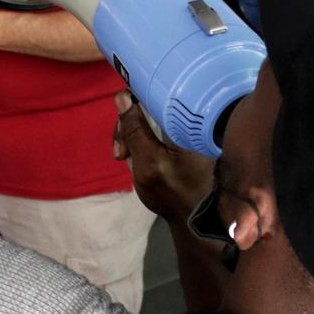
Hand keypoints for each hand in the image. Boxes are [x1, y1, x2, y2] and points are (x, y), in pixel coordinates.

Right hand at [112, 92, 214, 224]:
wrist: (193, 220)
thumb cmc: (173, 192)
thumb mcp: (148, 162)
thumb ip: (134, 129)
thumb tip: (122, 96)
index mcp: (186, 121)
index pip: (155, 93)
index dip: (131, 103)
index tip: (121, 127)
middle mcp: (188, 120)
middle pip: (148, 106)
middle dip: (127, 128)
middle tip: (120, 154)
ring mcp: (184, 131)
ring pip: (148, 119)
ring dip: (131, 137)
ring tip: (124, 158)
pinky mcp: (181, 141)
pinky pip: (154, 130)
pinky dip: (141, 141)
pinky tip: (134, 157)